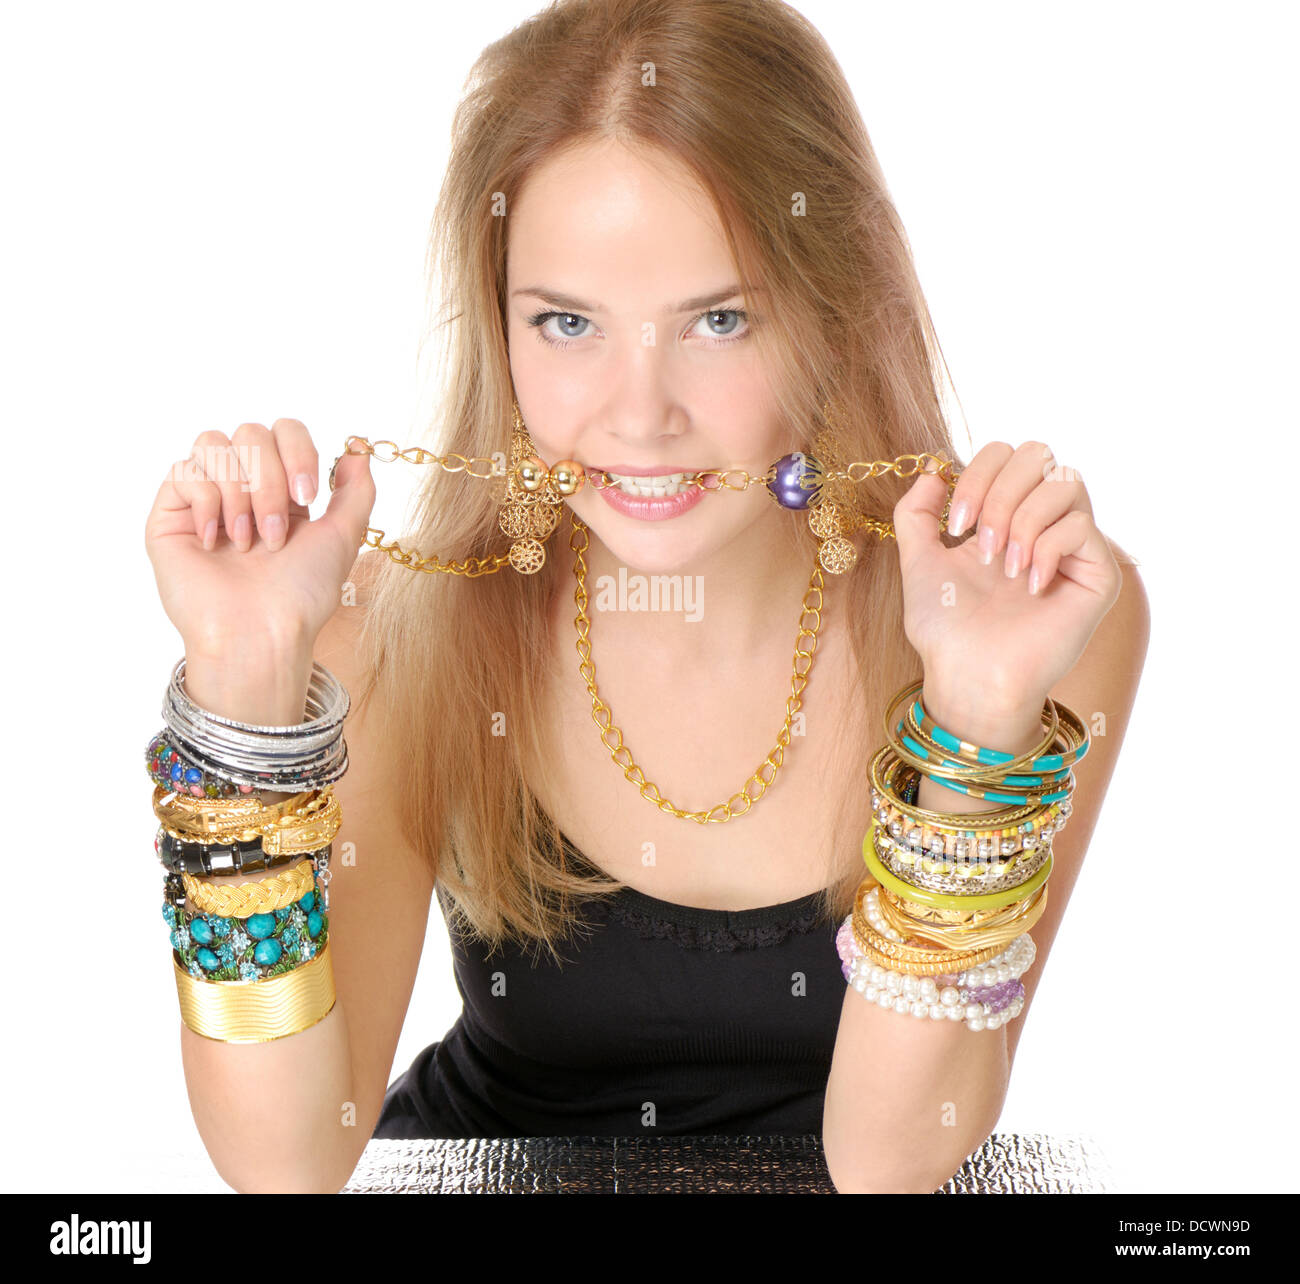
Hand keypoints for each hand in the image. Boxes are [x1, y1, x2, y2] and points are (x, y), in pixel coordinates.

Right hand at [144, 418, 375, 659]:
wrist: (261, 632)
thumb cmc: (301, 593)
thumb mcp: (343, 536)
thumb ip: (356, 489)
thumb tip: (358, 446)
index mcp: (282, 489)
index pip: (284, 430)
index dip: (298, 452)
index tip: (309, 496)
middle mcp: (242, 487)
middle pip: (250, 432)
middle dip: (269, 482)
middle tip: (275, 534)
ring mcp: (203, 498)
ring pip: (212, 444)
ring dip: (239, 492)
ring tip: (247, 541)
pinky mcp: (169, 514)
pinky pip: (182, 471)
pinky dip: (206, 503)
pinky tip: (216, 542)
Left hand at [891, 440, 1123, 724]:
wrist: (969, 676)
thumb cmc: (947, 629)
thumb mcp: (918, 561)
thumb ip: (916, 514)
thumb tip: (932, 469)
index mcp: (1003, 514)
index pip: (1006, 454)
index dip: (977, 475)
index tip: (955, 526)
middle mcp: (1042, 522)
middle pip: (1039, 453)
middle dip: (1000, 493)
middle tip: (981, 545)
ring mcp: (1073, 546)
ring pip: (1066, 482)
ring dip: (1022, 520)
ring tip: (1003, 568)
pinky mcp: (1098, 574)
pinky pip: (1082, 526)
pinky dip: (1046, 549)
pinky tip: (1029, 587)